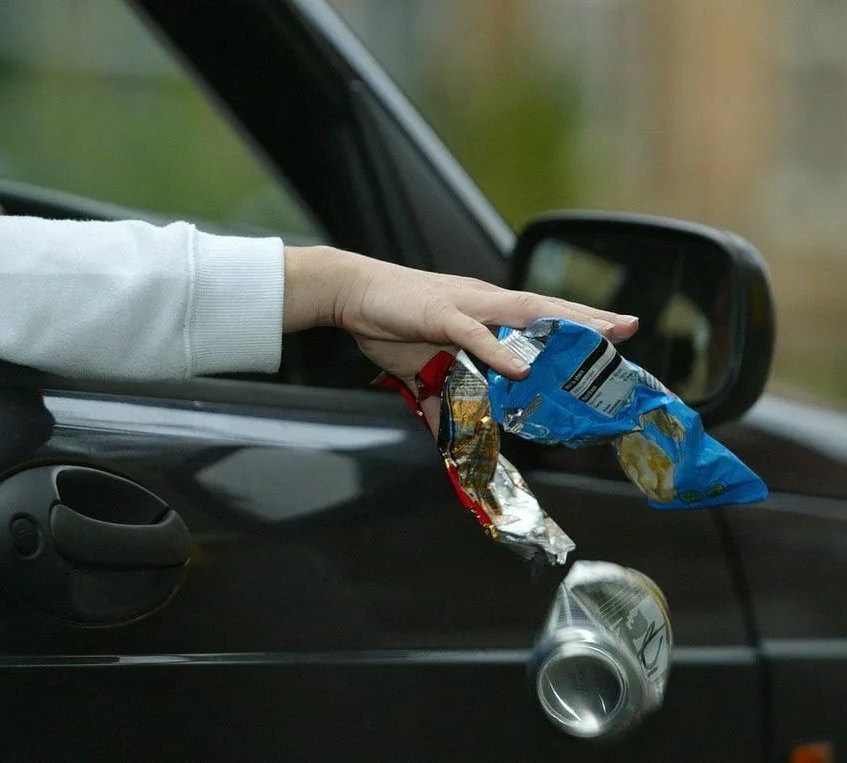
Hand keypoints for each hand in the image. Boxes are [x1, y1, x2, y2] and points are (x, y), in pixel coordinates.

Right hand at [283, 246, 638, 382]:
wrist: (350, 290)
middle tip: (629, 328)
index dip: (578, 323)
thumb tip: (446, 432)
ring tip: (598, 338)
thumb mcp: (420, 369)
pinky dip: (499, 350)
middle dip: (589, 320)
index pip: (541, 316)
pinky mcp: (440, 314)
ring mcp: (466, 306)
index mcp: (484, 310)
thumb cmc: (387, 320)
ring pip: (526, 313)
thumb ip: (438, 398)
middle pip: (547, 310)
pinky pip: (475, 333)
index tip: (615, 332)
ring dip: (564, 324)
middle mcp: (484, 302)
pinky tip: (523, 365)